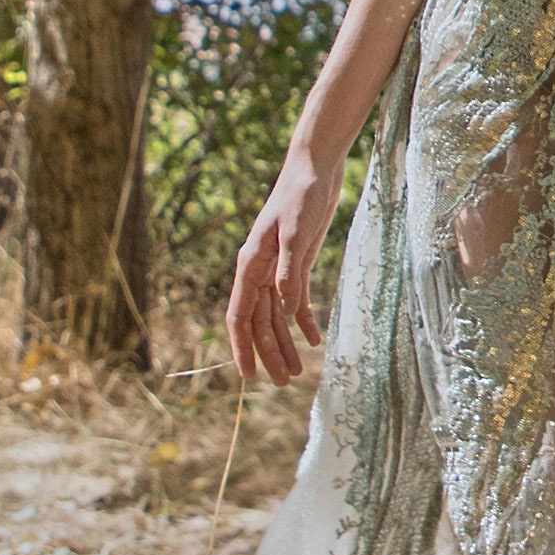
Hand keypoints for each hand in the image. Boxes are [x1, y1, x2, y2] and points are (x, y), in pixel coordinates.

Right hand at [228, 142, 337, 381]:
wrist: (314, 170)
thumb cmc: (300, 197)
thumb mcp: (296, 231)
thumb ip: (289, 268)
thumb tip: (284, 309)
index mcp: (250, 265)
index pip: (240, 316)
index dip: (242, 347)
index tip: (247, 376)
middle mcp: (259, 271)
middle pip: (260, 322)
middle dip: (269, 354)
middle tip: (284, 384)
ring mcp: (277, 269)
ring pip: (276, 316)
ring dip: (285, 343)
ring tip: (297, 372)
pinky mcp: (296, 263)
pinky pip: (295, 301)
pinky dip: (302, 321)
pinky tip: (312, 340)